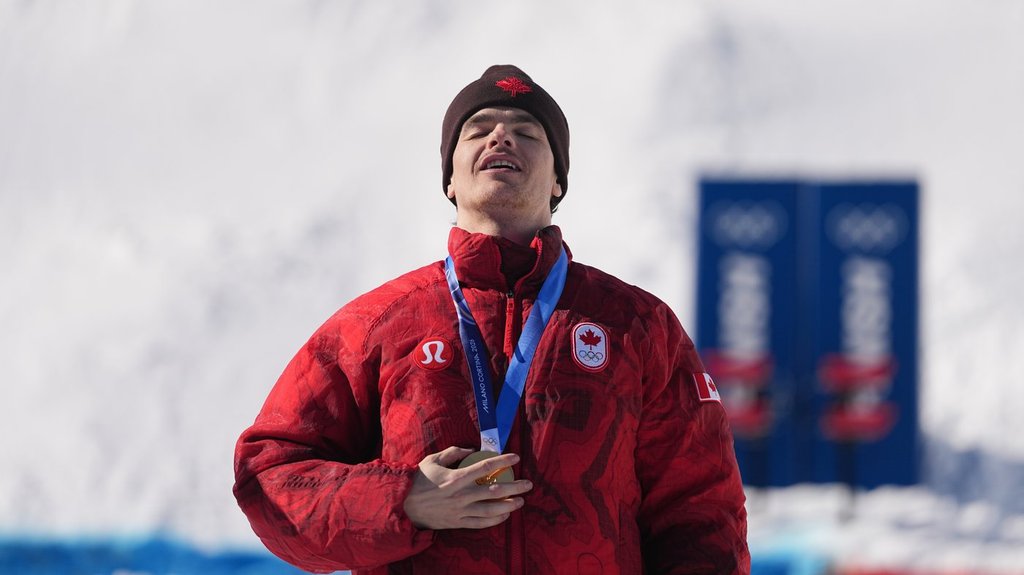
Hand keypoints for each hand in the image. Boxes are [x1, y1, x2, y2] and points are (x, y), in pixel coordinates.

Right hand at [403, 446, 532, 529]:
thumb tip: (471, 450)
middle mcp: (462, 495)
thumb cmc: (418, 480)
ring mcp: (461, 511)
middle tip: (528, 484)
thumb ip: (453, 453)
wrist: (403, 505)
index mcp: (456, 477)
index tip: (516, 457)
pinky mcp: (458, 522)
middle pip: (495, 491)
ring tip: (521, 501)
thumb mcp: (433, 460)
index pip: (485, 467)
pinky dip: (495, 520)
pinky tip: (505, 515)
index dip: (503, 460)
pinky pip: (481, 523)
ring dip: (509, 505)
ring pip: (491, 510)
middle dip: (515, 487)